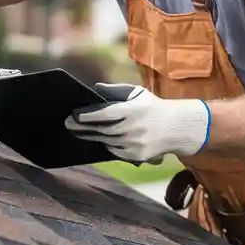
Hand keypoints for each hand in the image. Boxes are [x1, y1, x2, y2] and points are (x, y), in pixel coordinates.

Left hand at [65, 82, 209, 162]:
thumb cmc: (152, 107)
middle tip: (67, 124)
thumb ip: (115, 90)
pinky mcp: (136, 156)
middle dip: (81, 127)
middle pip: (100, 130)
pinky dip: (106, 144)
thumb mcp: (137, 93)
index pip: (104, 114)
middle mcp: (132, 128)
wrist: (176, 128)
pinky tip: (97, 139)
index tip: (73, 114)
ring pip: (105, 141)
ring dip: (90, 136)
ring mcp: (134, 144)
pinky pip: (114, 151)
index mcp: (132, 110)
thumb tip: (95, 88)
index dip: (87, 115)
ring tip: (77, 132)